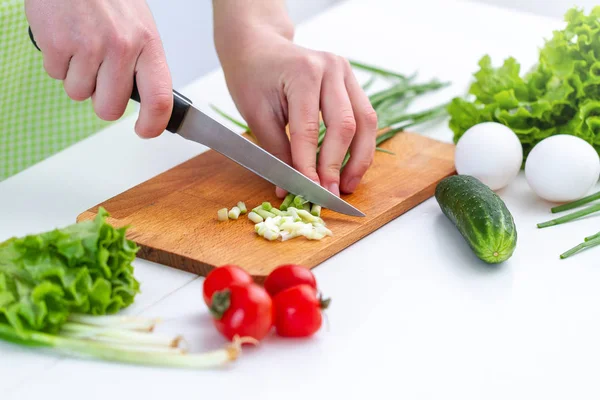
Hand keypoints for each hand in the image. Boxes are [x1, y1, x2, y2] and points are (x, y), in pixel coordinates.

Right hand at [25, 0, 172, 137]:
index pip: (159, 98)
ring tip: (81, 46)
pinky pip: (55, 76)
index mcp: (148, 44)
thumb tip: (146, 102)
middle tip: (99, 77)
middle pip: (110, 108)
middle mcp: (122, 47)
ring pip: (79, 94)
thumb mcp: (138, 27)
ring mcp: (89, 46)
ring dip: (77, 78)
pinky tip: (65, 38)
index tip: (144, 131)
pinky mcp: (58, 43)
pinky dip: (58, 63)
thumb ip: (142, 64)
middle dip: (101, 100)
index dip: (153, 124)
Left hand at [214, 4, 377, 197]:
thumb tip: (289, 188)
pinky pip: (364, 116)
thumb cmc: (251, 77)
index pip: (310, 129)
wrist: (258, 45)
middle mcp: (331, 68)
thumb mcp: (256, 115)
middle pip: (346, 126)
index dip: (310, 165)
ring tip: (347, 185)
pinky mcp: (351, 81)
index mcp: (303, 73)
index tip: (310, 192)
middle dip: (338, 165)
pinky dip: (360, 144)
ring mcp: (345, 72)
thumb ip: (276, 152)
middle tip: (330, 194)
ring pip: (366, 122)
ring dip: (360, 158)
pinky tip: (351, 166)